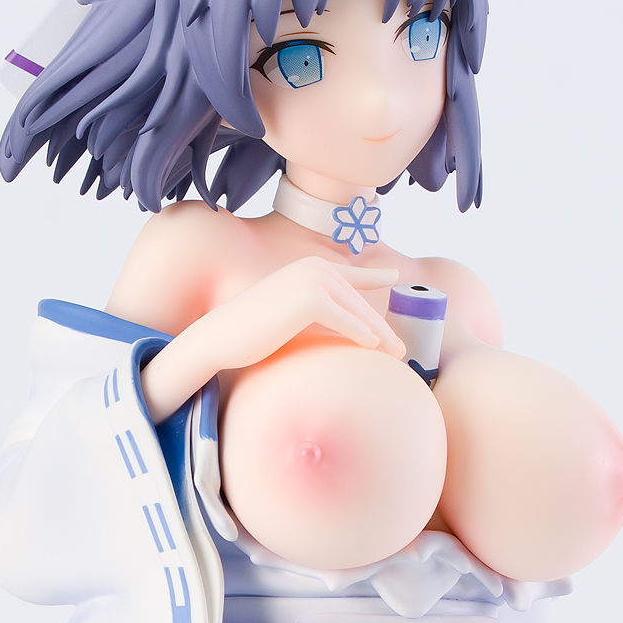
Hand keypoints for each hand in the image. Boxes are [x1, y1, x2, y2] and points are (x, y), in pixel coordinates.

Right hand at [141, 258, 404, 421]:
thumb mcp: (286, 314)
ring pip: (358, 312)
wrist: (221, 335)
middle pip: (359, 300)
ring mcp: (314, 280)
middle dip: (382, 325)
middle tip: (401, 348)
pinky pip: (347, 322)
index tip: (394, 276)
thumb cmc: (249, 331)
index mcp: (308, 267)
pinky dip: (363, 336)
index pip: (349, 273)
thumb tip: (336, 326)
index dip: (374, 275)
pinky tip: (375, 349)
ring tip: (396, 355)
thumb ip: (311, 312)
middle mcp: (314, 268)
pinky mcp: (312, 300)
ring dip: (380, 336)